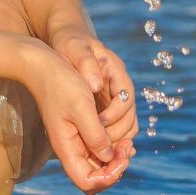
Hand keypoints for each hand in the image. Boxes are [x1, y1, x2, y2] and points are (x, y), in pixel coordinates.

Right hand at [28, 48, 132, 194]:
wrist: (44, 65)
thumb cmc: (60, 84)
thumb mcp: (81, 107)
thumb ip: (95, 135)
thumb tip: (109, 157)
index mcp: (66, 149)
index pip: (87, 183)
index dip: (109, 177)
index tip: (122, 157)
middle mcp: (70, 149)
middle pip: (95, 177)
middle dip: (115, 167)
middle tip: (128, 148)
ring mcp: (75, 140)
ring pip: (99, 164)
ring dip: (116, 157)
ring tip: (127, 142)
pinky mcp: (80, 130)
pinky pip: (99, 148)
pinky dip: (112, 146)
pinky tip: (123, 135)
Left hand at [52, 23, 139, 146]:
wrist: (65, 41)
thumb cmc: (69, 42)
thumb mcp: (74, 48)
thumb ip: (86, 63)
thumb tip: (96, 85)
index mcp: (116, 71)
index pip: (126, 97)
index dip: (115, 113)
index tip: (98, 123)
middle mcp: (119, 86)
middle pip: (130, 115)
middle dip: (118, 132)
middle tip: (100, 146)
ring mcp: (114, 97)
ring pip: (126, 124)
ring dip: (115, 141)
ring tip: (96, 153)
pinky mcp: (105, 106)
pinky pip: (113, 127)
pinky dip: (107, 140)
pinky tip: (93, 150)